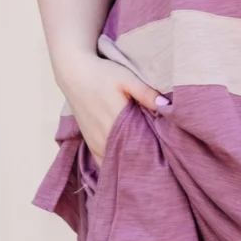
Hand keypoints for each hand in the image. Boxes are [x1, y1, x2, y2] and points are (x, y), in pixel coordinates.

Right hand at [56, 52, 169, 166]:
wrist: (74, 74)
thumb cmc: (103, 74)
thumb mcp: (127, 78)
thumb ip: (146, 93)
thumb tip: (166, 106)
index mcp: (117, 122)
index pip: (139, 146)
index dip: (153, 151)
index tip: (165, 153)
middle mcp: (104, 137)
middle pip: (127, 157)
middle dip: (143, 159)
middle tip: (158, 161)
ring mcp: (95, 143)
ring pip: (114, 162)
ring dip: (127, 163)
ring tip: (144, 164)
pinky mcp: (89, 143)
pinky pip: (102, 162)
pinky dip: (113, 164)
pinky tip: (124, 166)